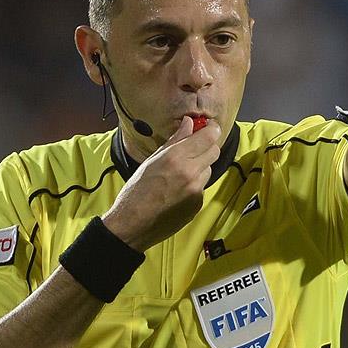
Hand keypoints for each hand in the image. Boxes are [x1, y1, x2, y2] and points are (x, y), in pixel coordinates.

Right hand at [102, 116, 221, 251]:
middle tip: (195, 147)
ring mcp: (196, 190)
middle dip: (207, 146)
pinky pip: (202, 187)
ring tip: (181, 173)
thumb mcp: (152, 160)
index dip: (211, 129)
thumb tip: (188, 123)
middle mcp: (190, 173)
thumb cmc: (136, 191)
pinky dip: (194, 185)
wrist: (132, 224)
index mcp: (176, 158)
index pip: (209, 137)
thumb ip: (174, 140)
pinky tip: (178, 189)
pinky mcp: (198, 204)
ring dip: (200, 167)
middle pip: (215, 151)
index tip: (209, 127)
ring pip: (209, 169)